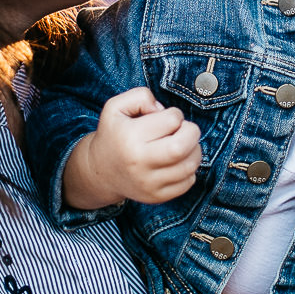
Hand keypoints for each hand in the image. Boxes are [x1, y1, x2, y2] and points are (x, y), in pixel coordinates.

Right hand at [63, 87, 200, 209]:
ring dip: (194, 150)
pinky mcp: (156, 197)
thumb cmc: (114, 134)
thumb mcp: (115, 107)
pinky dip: (189, 169)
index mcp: (130, 138)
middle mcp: (139, 163)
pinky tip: (177, 162)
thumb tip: (161, 109)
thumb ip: (140, 96)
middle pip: (182, 147)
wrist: (100, 171)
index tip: (167, 118)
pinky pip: (188, 183)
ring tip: (182, 144)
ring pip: (190, 166)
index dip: (175, 114)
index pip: (172, 120)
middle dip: (192, 132)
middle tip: (184, 130)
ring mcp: (148, 183)